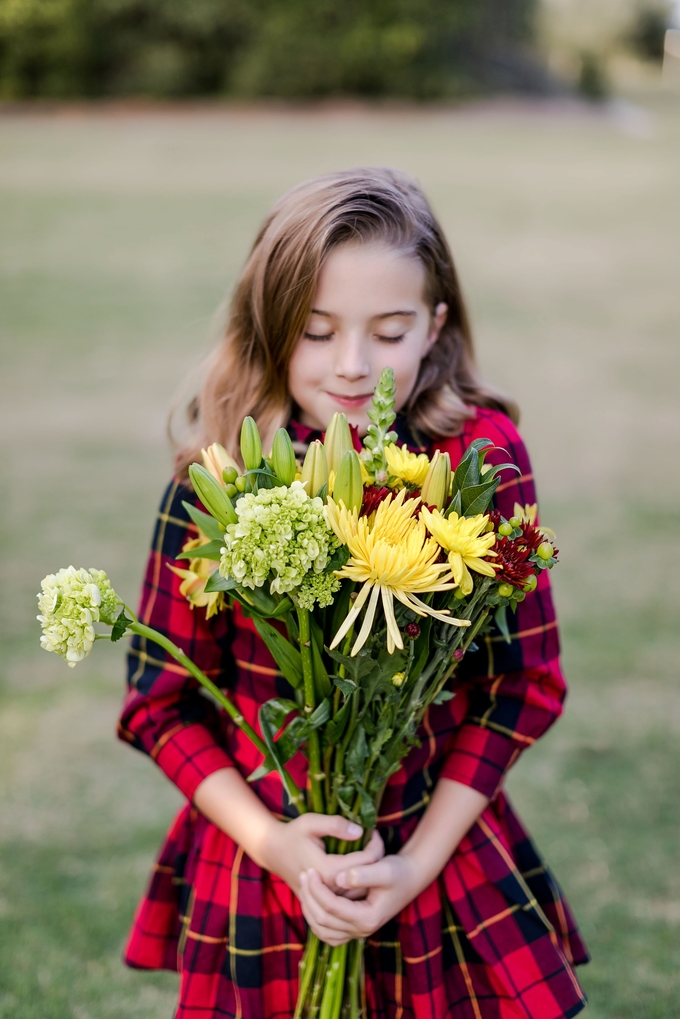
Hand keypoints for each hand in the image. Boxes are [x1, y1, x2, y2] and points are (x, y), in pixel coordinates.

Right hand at [258, 814, 384, 897]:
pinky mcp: (326, 899)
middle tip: (374, 840)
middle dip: (376, 858)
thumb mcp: (310, 822)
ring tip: (368, 850)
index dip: (375, 845)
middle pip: (367, 878)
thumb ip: (335, 825)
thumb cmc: (293, 834)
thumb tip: (360, 831)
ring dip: (369, 871)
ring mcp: (328, 897)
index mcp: (329, 870)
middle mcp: (330, 889)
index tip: (374, 831)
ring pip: (361, 890)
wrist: (274, 852)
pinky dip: (359, 881)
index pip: (366, 862)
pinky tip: (358, 865)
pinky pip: (351, 894)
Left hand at [298, 852, 422, 946]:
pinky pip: (327, 932)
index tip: (310, 870)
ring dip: (309, 908)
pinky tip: (312, 900)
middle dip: (309, 897)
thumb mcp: (384, 869)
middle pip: (323, 920)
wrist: (409, 878)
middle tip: (304, 874)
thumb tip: (339, 878)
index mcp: (368, 918)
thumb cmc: (398, 871)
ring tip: (304, 885)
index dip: (317, 889)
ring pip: (322, 929)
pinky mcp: (353, 928)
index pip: (332, 907)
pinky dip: (316, 919)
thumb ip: (363, 874)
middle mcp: (361, 930)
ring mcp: (357, 932)